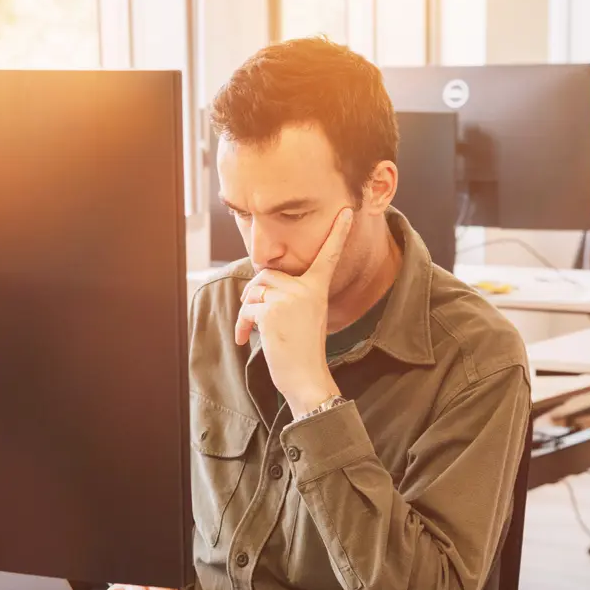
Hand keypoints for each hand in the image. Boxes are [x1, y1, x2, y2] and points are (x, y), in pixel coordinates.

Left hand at [235, 207, 352, 415]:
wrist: (306, 377)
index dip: (338, 234)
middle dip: (255, 292)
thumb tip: (258, 284)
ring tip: (251, 329)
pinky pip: (246, 308)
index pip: (329, 256)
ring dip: (246, 309)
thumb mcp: (303, 316)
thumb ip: (289, 295)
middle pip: (268, 274)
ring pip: (254, 289)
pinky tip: (246, 339)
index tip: (347, 212)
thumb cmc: (302, 351)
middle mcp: (306, 289)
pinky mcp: (271, 311)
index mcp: (318, 289)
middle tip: (253, 315)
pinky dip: (242, 323)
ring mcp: (289, 299)